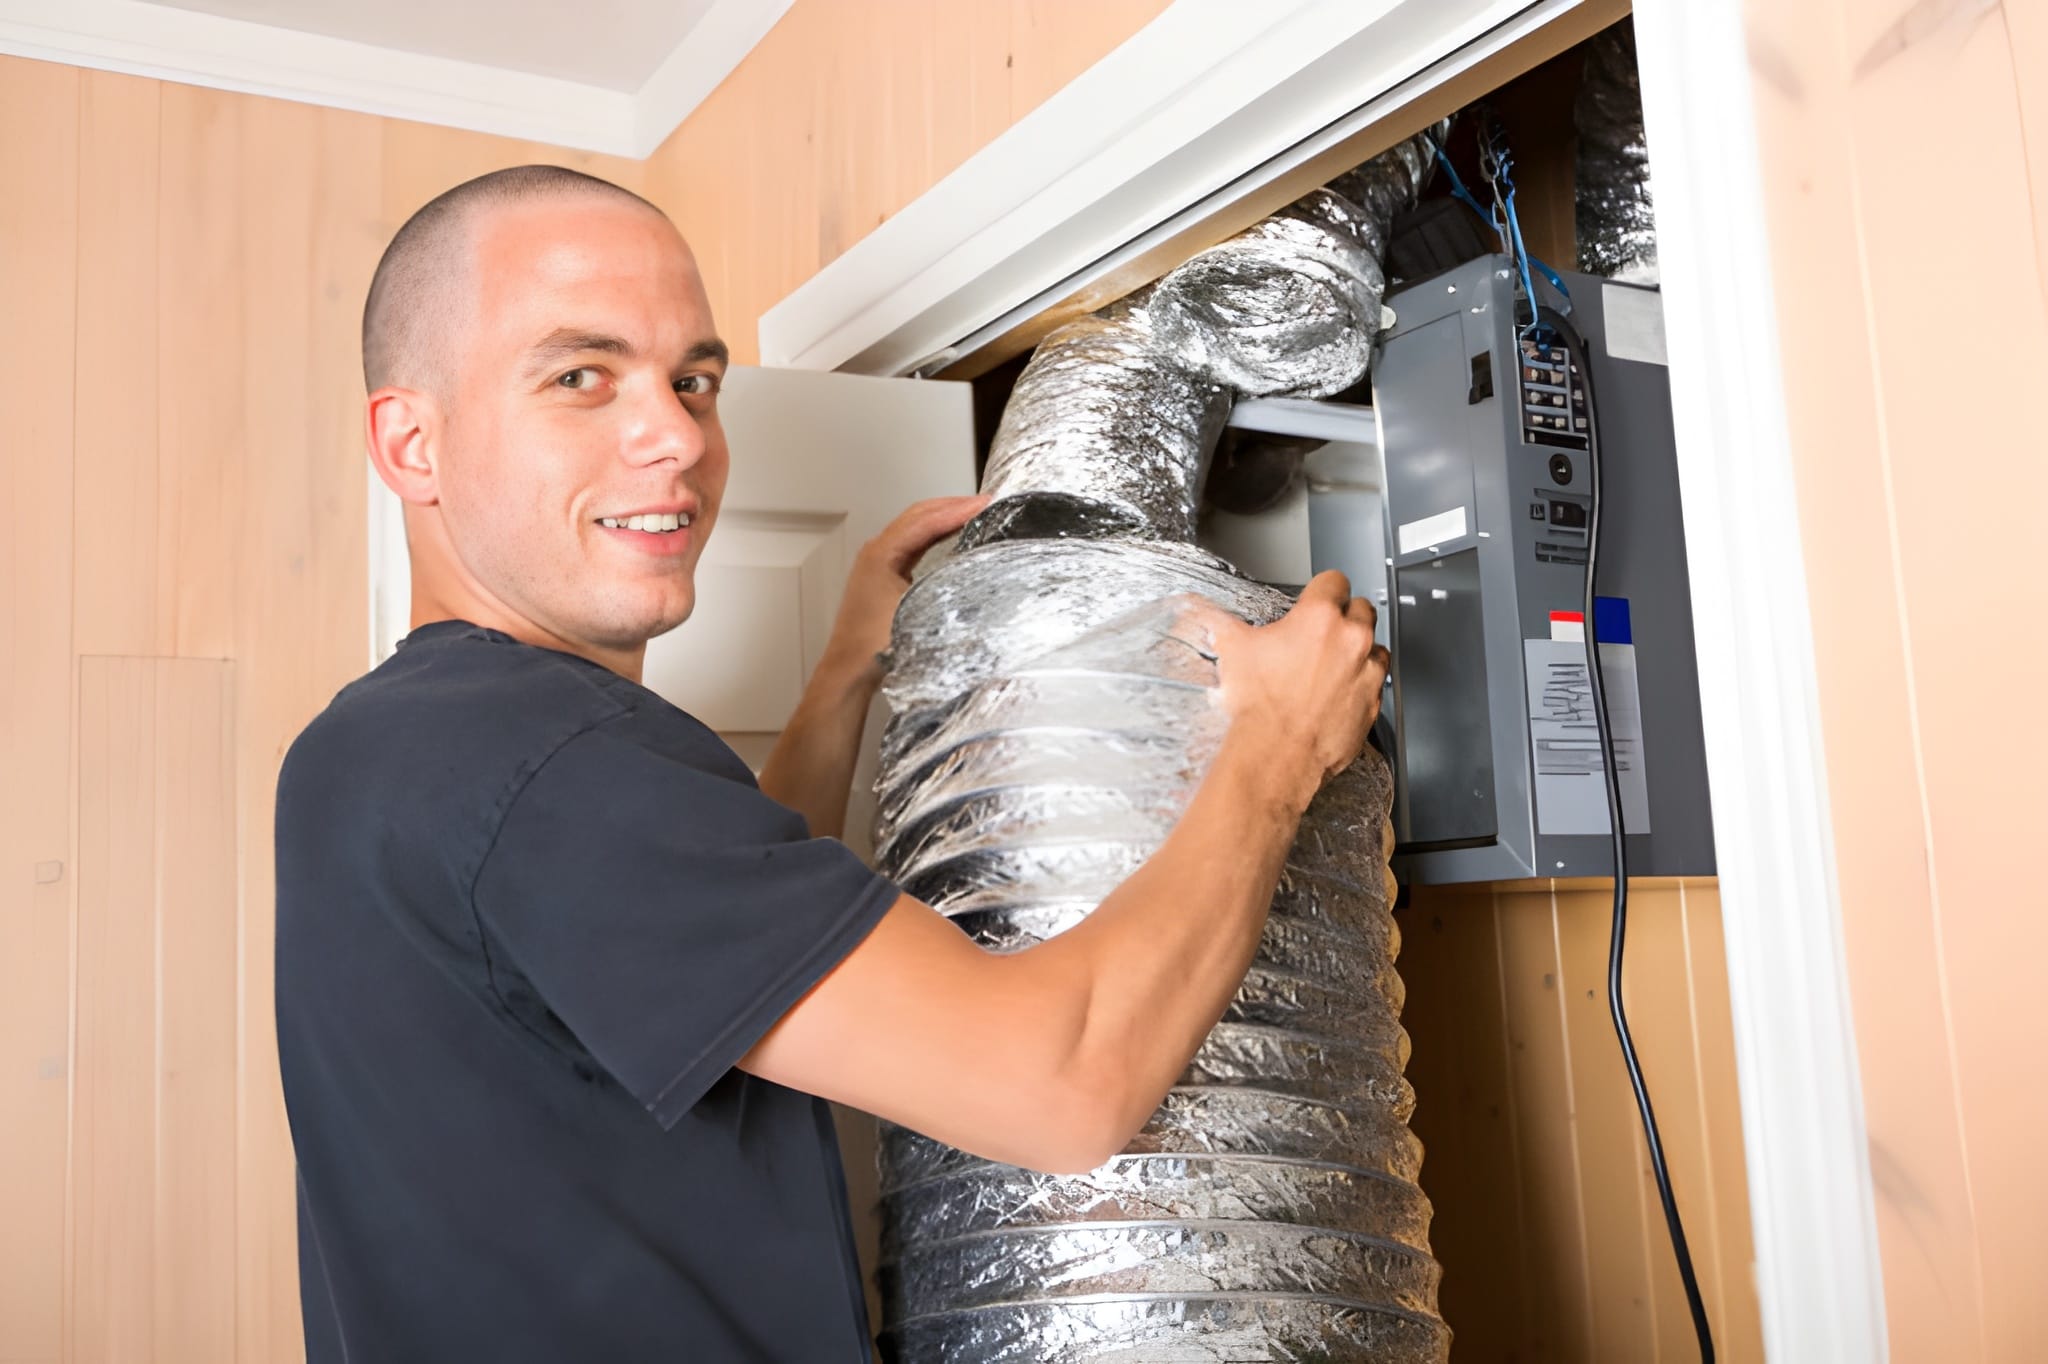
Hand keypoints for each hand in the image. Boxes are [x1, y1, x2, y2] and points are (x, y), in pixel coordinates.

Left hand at [821, 494, 989, 681]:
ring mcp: (878, 561)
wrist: (850, 668)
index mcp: (880, 554)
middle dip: (951, 505)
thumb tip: (978, 573)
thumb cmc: (874, 645)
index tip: (984, 504)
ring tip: (974, 511)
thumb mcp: (916, 612)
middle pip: (918, 515)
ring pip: (914, 526)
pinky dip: (934, 533)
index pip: (924, 522)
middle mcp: (876, 551)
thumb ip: (945, 588)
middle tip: (984, 501)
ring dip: (944, 516)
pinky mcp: (883, 574)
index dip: (957, 510)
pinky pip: (912, 542)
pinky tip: (951, 534)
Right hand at [1206, 570, 1389, 801]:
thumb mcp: (1230, 649)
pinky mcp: (1373, 704)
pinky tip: (1336, 694)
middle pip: (1362, 609)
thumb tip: (1198, 608)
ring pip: (1375, 647)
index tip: (1315, 599)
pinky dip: (1360, 685)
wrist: (1274, 756)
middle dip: (1344, 617)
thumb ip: (1216, 620)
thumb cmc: (1256, 705)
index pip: (1334, 581)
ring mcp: (1367, 673)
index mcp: (1320, 617)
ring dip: (1358, 651)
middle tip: (1320, 634)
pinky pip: (1375, 684)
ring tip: (1331, 666)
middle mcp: (1351, 640)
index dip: (1321, 588)